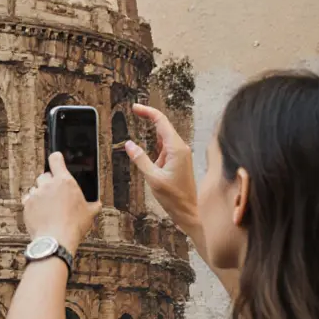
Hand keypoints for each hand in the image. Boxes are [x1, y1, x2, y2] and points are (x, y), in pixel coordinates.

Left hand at [23, 152, 101, 252]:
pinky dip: (33, 204)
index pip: (56, 159)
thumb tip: (97, 204)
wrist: (55, 239)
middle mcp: (48, 185)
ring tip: (49, 207)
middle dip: (49, 183)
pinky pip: (28, 200)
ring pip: (36, 188)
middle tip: (56, 194)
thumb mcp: (90, 213)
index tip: (56, 158)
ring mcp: (35, 194)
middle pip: (44, 176)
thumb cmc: (73, 226)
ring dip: (41, 194)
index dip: (56, 158)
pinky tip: (41, 213)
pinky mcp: (26, 205)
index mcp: (65, 181)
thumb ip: (93, 204)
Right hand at [125, 103, 200, 237]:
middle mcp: (181, 149)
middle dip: (149, 118)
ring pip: (164, 137)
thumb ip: (140, 159)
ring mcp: (181, 155)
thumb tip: (129, 144)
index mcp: (176, 149)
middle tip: (135, 111)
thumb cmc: (174, 197)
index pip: (161, 122)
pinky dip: (154, 144)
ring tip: (139, 124)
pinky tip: (147, 146)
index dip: (148, 112)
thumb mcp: (152, 178)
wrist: (189, 211)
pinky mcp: (179, 161)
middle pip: (163, 126)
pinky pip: (165, 148)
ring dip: (151, 131)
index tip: (135, 107)